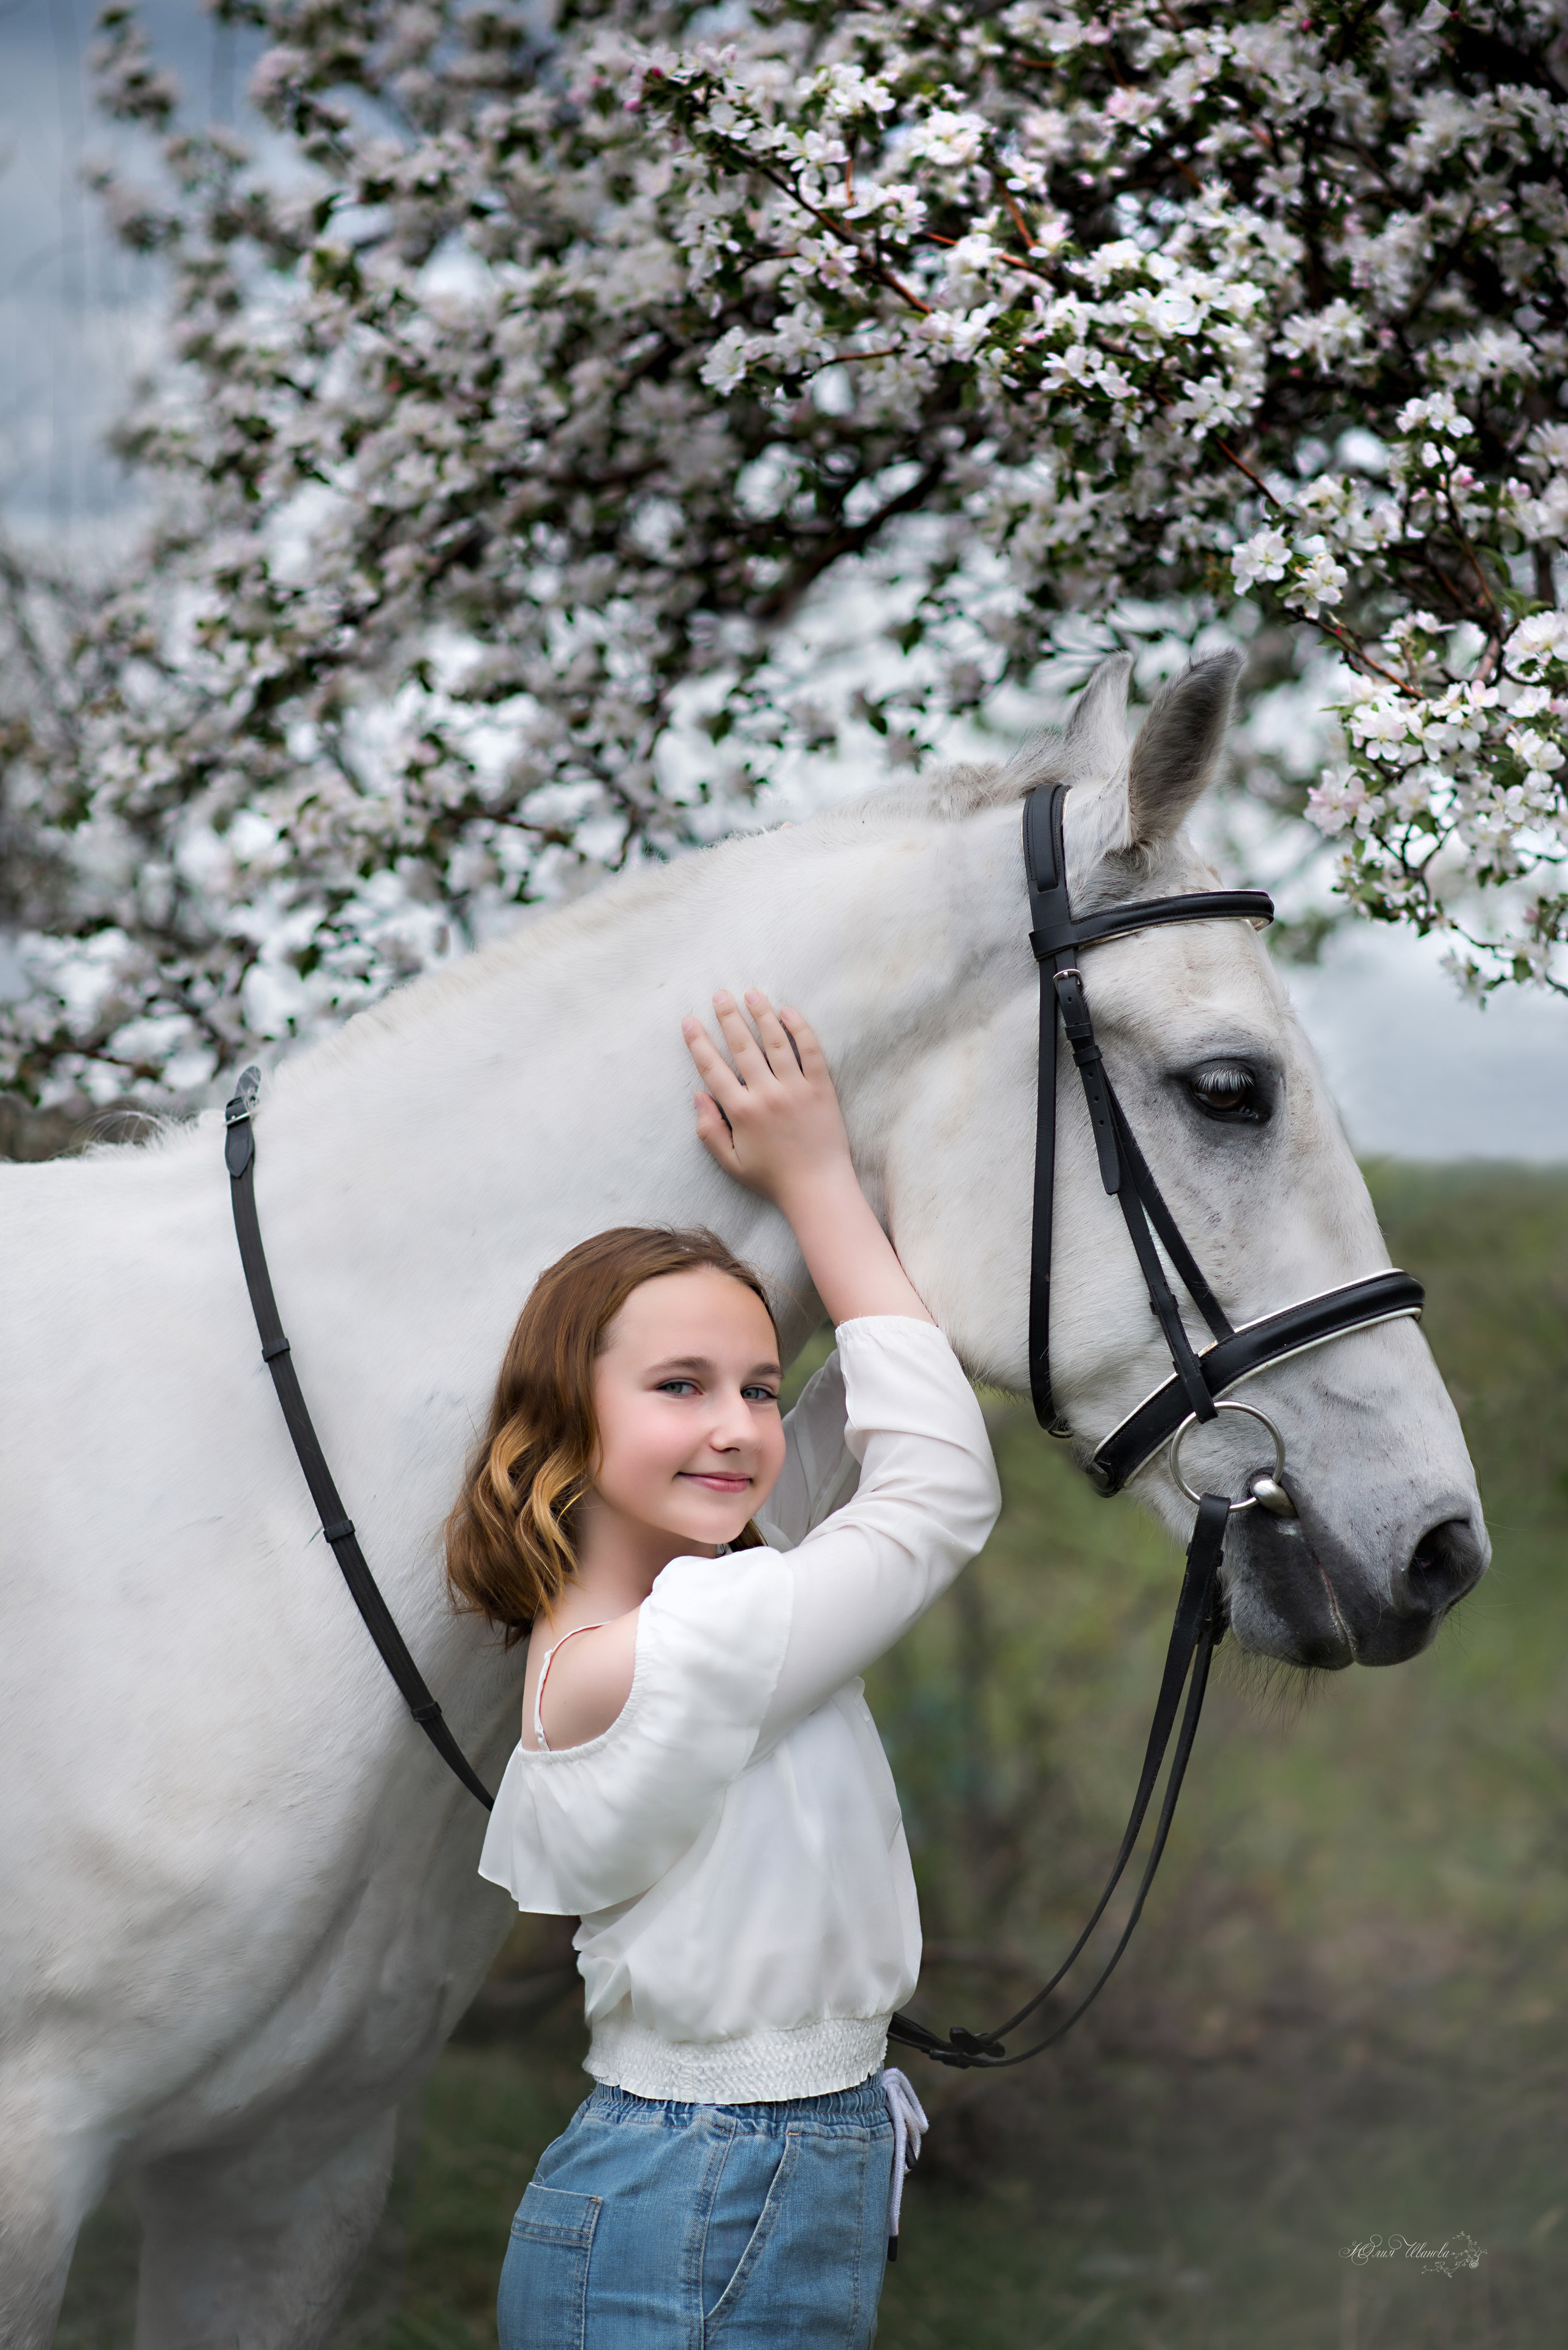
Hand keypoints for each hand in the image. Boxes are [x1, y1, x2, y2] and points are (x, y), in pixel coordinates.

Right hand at [682, 990, 851, 1211]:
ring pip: (776, 1041)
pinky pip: (811, 1051)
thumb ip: (709, 1130)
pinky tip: (788, 1011)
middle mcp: (767, 1095)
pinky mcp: (822, 1088)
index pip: (713, 1069)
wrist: (818, 1188)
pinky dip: (800, 1028)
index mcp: (741, 1113)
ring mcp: (796, 1089)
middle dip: (728, 1017)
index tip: (689, 1021)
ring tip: (752, 993)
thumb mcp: (731, 1162)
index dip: (698, 1042)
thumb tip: (698, 1095)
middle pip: (743, 1047)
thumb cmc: (772, 1177)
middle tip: (720, 995)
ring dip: (762, 1014)